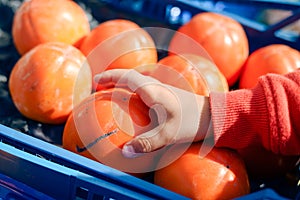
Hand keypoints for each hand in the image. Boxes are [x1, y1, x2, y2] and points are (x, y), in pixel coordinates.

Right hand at [94, 69, 211, 157]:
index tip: (96, 81)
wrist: (213, 116)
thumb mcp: (168, 134)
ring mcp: (163, 90)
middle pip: (130, 77)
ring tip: (113, 92)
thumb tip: (125, 151)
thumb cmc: (191, 123)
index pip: (126, 77)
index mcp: (152, 91)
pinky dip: (133, 91)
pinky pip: (145, 89)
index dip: (109, 77)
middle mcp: (156, 87)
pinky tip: (134, 103)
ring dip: (123, 84)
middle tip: (100, 86)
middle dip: (113, 79)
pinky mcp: (168, 96)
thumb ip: (146, 143)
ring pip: (138, 82)